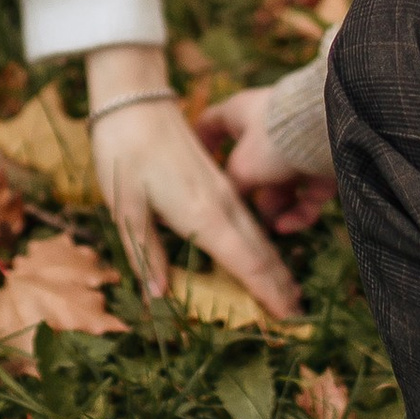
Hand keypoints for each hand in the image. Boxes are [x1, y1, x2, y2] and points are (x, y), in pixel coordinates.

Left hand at [84, 53, 302, 325]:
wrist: (134, 100)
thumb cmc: (123, 152)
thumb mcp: (125, 207)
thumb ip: (145, 252)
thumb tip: (158, 295)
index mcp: (201, 215)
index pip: (246, 263)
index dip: (268, 293)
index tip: (288, 318)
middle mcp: (221, 205)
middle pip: (261, 252)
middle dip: (280, 285)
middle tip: (297, 318)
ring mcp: (223, 190)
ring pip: (258, 235)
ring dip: (275, 266)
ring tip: (289, 293)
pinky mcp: (218, 180)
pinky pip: (248, 220)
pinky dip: (261, 244)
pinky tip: (262, 253)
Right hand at [196, 81, 334, 237]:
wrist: (329, 129)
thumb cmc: (274, 139)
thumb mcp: (242, 166)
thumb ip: (231, 186)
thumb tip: (229, 204)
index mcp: (240, 113)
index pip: (210, 123)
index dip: (200, 143)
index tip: (193, 166)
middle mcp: (268, 127)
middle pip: (250, 164)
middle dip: (248, 194)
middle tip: (239, 219)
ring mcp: (297, 144)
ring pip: (280, 183)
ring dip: (275, 208)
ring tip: (271, 228)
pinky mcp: (323, 162)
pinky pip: (306, 191)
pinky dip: (298, 210)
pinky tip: (288, 226)